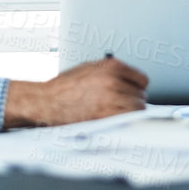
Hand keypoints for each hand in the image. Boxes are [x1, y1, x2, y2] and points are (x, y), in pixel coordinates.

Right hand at [3, 57, 147, 127]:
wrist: (46, 101)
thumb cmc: (64, 87)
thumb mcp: (90, 68)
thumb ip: (111, 72)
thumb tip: (130, 83)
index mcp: (112, 66)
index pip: (142, 80)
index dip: (136, 88)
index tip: (132, 93)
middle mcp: (113, 81)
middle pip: (140, 96)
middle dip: (132, 102)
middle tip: (122, 106)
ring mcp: (110, 99)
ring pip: (137, 110)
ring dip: (130, 114)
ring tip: (118, 115)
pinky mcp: (105, 116)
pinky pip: (128, 121)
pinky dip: (126, 123)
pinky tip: (117, 121)